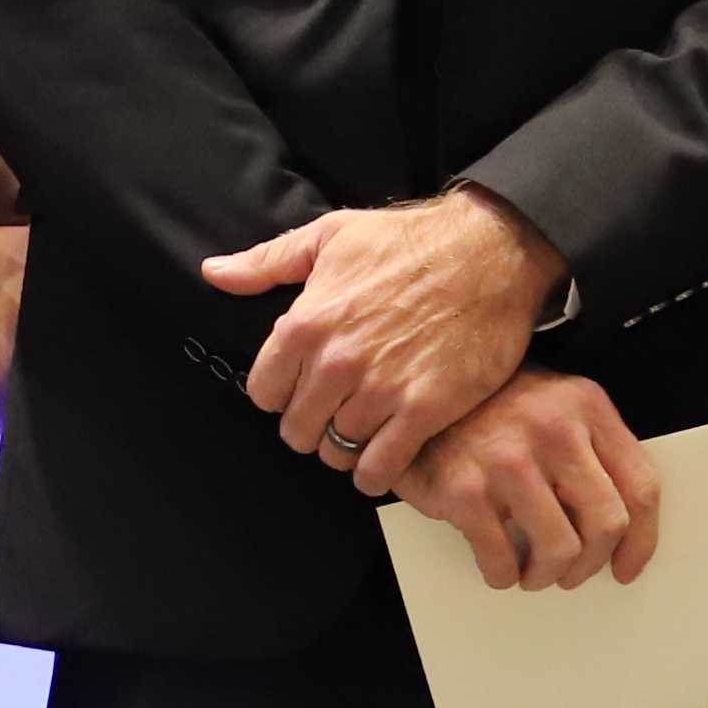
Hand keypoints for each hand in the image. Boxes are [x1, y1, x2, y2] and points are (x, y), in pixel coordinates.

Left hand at [205, 189, 561, 494]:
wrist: (492, 252)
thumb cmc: (410, 240)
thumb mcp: (331, 235)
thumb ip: (267, 262)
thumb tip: (215, 274)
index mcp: (305, 324)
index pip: (263, 392)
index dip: (280, 393)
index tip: (300, 387)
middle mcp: (336, 362)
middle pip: (297, 430)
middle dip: (310, 425)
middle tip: (333, 413)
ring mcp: (380, 390)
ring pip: (336, 451)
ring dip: (345, 448)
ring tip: (361, 431)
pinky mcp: (424, 411)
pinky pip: (380, 467)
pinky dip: (375, 472)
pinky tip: (382, 458)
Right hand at [393, 371, 659, 591]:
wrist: (417, 399)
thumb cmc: (489, 409)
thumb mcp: (554, 406)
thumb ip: (591, 448)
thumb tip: (617, 526)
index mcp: (586, 406)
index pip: (640, 486)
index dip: (641, 541)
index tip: (626, 567)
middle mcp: (553, 429)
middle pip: (606, 524)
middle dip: (591, 564)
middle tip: (573, 573)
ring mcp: (508, 460)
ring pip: (559, 550)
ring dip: (547, 575)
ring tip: (532, 572)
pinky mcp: (465, 490)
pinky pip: (501, 560)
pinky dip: (503, 576)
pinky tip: (499, 566)